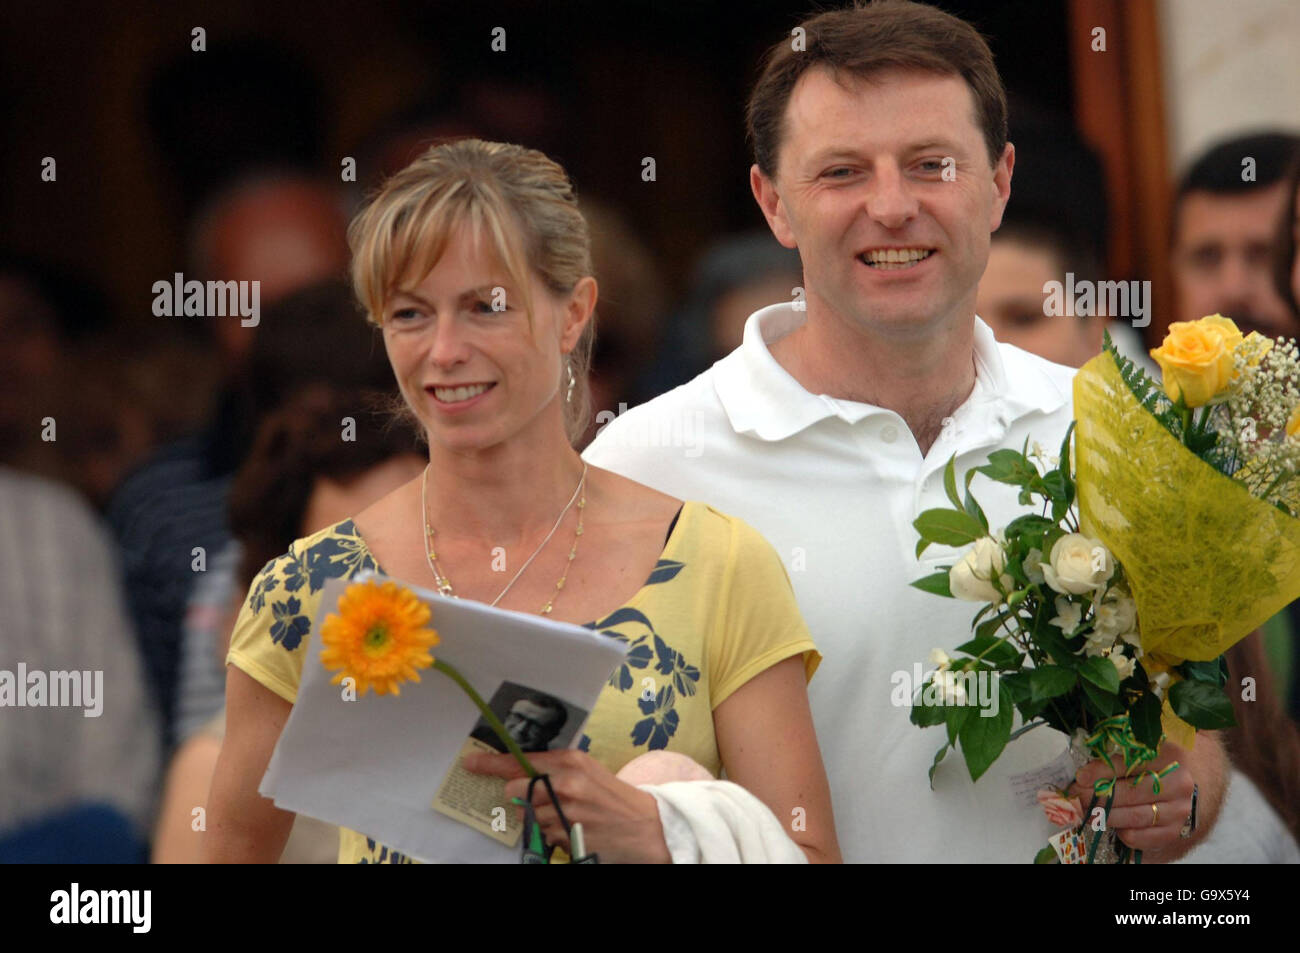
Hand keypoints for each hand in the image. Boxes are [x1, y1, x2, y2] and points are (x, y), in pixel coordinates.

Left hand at [462, 749, 671, 862]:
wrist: (647, 826)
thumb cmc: (615, 797)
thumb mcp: (588, 772)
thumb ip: (555, 771)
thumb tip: (517, 780)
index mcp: (570, 760)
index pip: (520, 761)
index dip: (491, 763)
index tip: (470, 762)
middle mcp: (564, 782)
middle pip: (517, 792)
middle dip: (524, 799)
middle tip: (548, 801)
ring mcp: (565, 811)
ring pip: (529, 816)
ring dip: (542, 819)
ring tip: (571, 816)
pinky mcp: (567, 835)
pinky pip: (543, 835)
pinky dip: (554, 835)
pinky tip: (575, 830)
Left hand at [1067, 742, 1196, 855]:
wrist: (1189, 783)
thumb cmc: (1156, 764)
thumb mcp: (1142, 752)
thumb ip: (1117, 758)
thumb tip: (1083, 775)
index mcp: (1169, 756)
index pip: (1129, 764)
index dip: (1101, 771)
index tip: (1080, 777)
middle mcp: (1179, 785)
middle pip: (1130, 793)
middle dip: (1098, 796)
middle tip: (1077, 797)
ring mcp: (1179, 810)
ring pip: (1133, 817)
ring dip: (1104, 815)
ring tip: (1086, 811)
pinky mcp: (1173, 832)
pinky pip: (1139, 837)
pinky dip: (1120, 832)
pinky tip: (1112, 823)